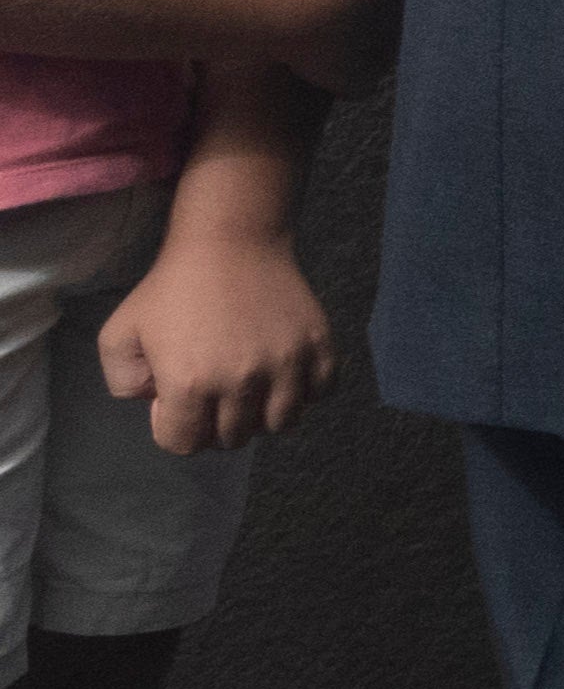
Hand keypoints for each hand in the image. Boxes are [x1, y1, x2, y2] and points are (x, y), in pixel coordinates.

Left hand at [97, 203, 332, 454]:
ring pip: (281, 424)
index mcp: (190, 383)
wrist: (230, 243)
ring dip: (263, 413)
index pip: (185, 445)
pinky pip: (320, 394)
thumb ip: (123, 384)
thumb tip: (160, 405)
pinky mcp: (319, 348)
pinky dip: (304, 392)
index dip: (175, 426)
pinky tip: (285, 373)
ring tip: (252, 388)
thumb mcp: (118, 335)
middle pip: (233, 438)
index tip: (176, 397)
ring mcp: (287, 365)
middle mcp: (242, 382)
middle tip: (212, 390)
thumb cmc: (171, 290)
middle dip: (216, 422)